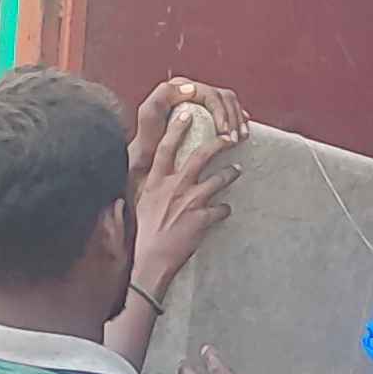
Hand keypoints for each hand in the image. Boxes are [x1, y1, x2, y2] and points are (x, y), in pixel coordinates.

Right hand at [129, 83, 248, 299]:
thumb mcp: (139, 202)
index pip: (166, 148)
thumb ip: (143, 185)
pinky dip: (225, 209)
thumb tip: (136, 175)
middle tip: (228, 137)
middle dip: (218, 144)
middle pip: (200, 156)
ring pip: (219, 179)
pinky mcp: (203, 218)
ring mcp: (191, 201)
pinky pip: (222, 208)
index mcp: (156, 180)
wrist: (152, 259)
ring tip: (236, 170)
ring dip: (230, 173)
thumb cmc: (144, 231)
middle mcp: (175, 186)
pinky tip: (225, 210)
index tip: (187, 114)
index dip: (177, 129)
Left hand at [131, 78, 247, 171]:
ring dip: (238, 120)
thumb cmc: (145, 146)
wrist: (144, 163)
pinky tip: (242, 133)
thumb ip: (160, 98)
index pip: (209, 94)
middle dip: (233, 117)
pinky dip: (239, 121)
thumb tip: (192, 89)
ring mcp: (197, 101)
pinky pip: (229, 110)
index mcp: (176, 88)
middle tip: (234, 139)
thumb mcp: (148, 119)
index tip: (224, 132)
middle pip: (223, 97)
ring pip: (229, 103)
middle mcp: (188, 90)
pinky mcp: (204, 113)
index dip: (221, 111)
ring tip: (240, 138)